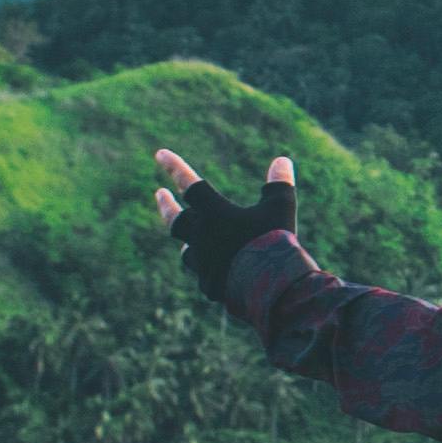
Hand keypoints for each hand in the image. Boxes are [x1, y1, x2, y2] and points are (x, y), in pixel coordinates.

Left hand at [149, 144, 301, 309]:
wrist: (271, 288)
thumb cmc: (275, 241)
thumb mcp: (281, 208)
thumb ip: (279, 184)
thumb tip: (282, 161)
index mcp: (214, 213)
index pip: (189, 184)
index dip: (174, 168)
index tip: (160, 154)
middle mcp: (201, 237)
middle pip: (175, 219)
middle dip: (166, 205)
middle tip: (159, 194)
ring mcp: (202, 264)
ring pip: (188, 250)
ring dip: (190, 241)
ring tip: (191, 241)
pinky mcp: (209, 286)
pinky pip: (206, 274)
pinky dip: (212, 268)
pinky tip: (221, 270)